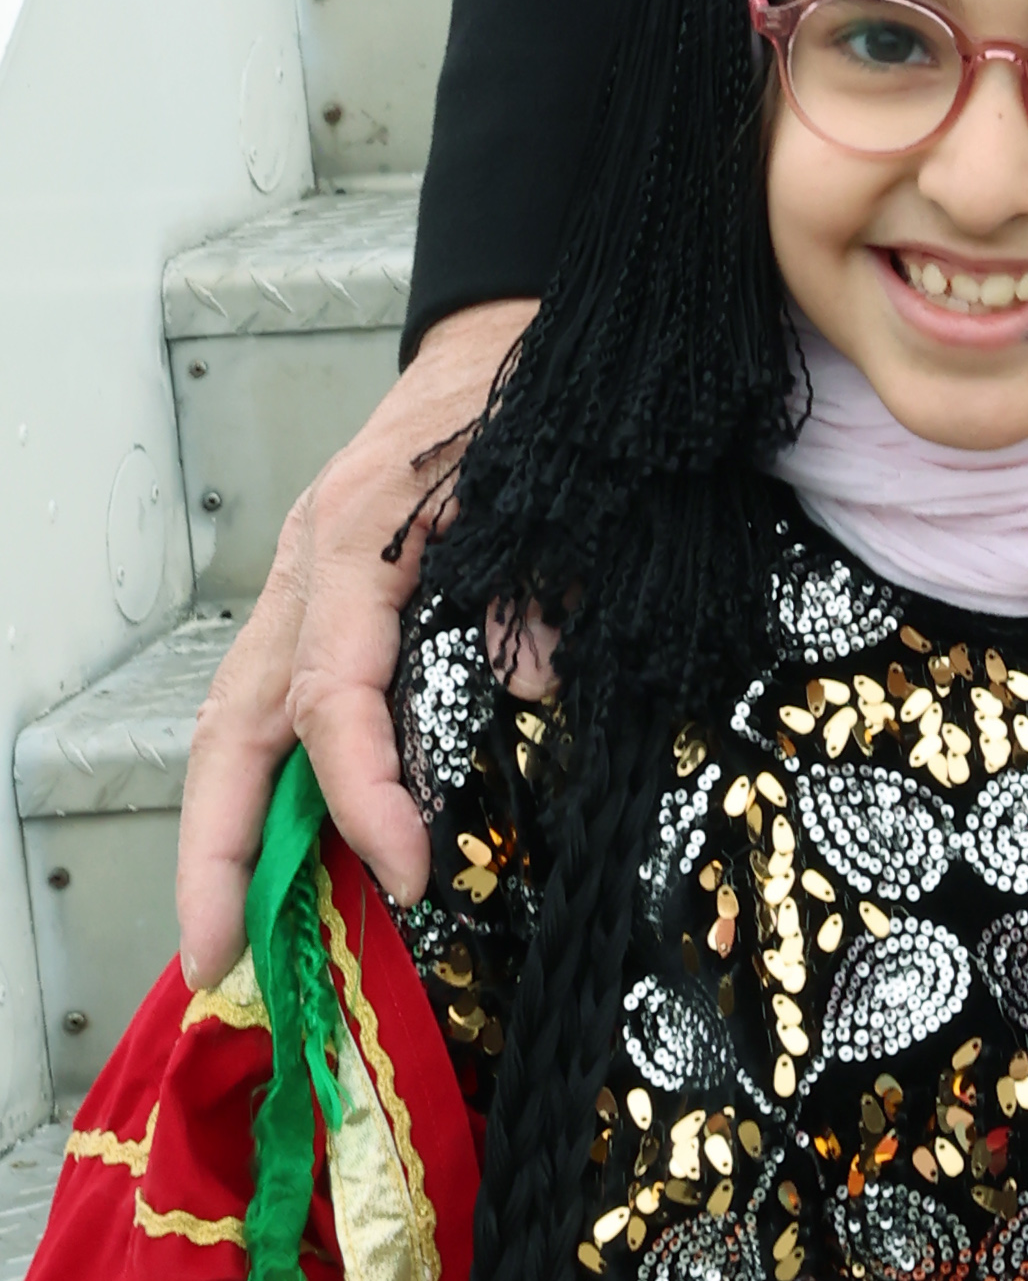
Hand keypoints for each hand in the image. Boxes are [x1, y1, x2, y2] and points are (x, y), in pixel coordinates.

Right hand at [172, 301, 532, 976]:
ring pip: (233, 719)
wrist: (514, 322)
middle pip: (231, 726)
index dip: (361, 795)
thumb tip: (528, 687)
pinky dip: (268, 781)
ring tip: (227, 935)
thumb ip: (540, 586)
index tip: (407, 872)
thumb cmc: (538, 393)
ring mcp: (302, 578)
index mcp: (359, 536)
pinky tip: (283, 852)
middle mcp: (307, 564)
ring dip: (224, 829)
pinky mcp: (322, 590)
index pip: (331, 696)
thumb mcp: (557, 484)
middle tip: (216, 959)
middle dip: (216, 850)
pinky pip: (274, 698)